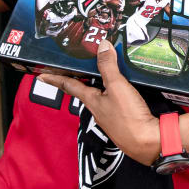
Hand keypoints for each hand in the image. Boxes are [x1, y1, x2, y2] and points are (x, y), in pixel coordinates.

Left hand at [37, 43, 161, 164]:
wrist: (147, 143)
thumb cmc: (128, 118)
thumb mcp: (117, 87)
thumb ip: (109, 66)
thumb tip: (102, 45)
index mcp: (92, 100)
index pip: (69, 85)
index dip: (55, 78)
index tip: (41, 75)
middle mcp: (98, 108)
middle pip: (84, 90)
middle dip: (77, 79)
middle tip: (72, 67)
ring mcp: (110, 115)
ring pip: (99, 96)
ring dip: (97, 84)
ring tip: (100, 72)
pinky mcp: (124, 119)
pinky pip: (113, 101)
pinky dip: (113, 91)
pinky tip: (122, 88)